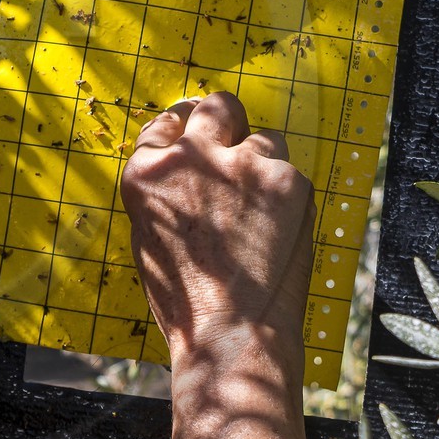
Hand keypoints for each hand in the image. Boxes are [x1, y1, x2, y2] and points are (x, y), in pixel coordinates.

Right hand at [120, 93, 314, 366]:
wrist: (230, 332)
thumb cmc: (185, 299)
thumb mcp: (150, 237)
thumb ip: (165, 192)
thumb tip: (185, 169)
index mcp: (147, 174)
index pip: (164, 123)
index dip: (183, 130)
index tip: (193, 138)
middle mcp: (191, 157)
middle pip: (217, 106)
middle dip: (226, 120)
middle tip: (234, 145)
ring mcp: (242, 164)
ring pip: (265, 139)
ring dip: (263, 163)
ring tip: (261, 209)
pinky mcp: (287, 179)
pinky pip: (291, 173)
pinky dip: (288, 197)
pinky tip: (279, 230)